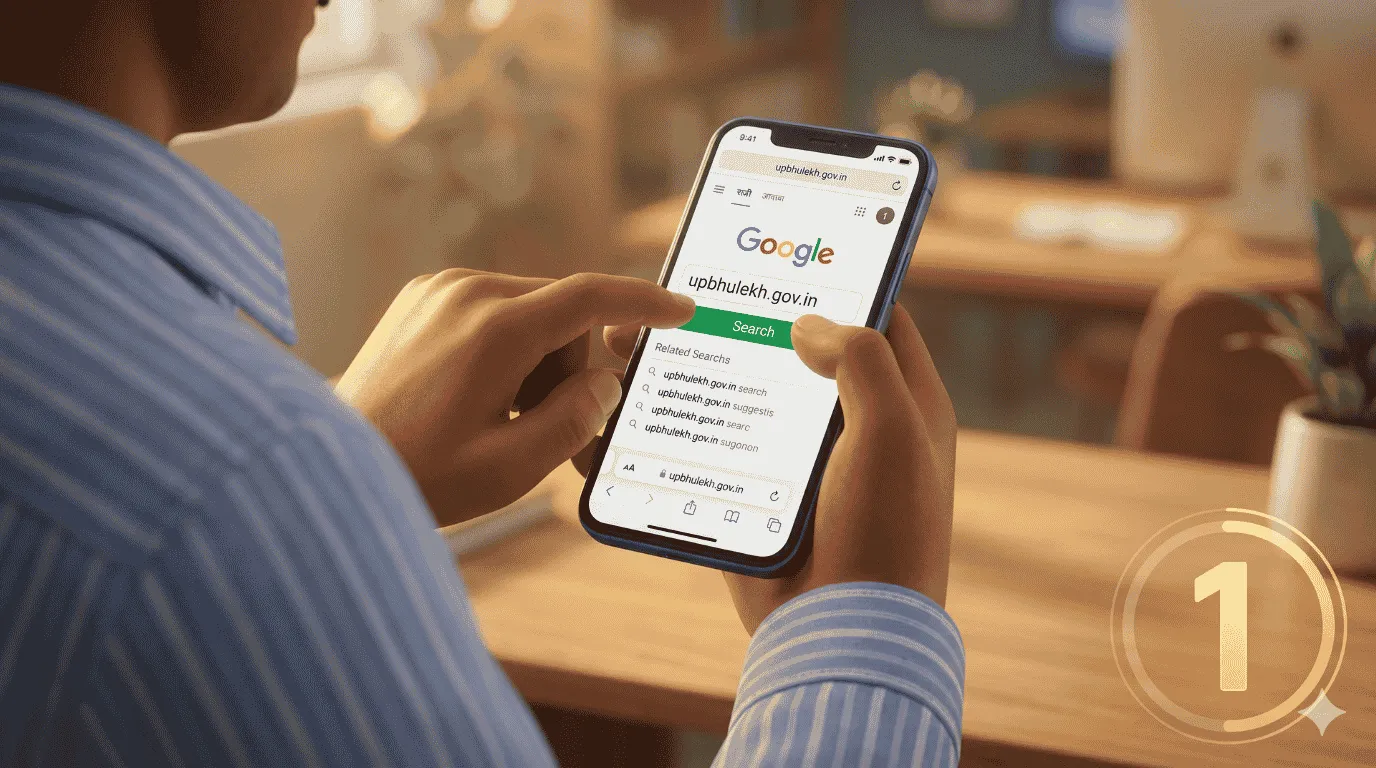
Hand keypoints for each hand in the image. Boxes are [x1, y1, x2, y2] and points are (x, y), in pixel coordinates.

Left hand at [336, 270, 694, 526]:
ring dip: (538, 363)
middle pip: (563, 314)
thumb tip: (606, 386)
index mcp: (494, 329)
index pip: (590, 296)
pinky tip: (481, 399)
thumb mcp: (510, 467)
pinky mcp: (423, 297)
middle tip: (555, 432)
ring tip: (504, 422)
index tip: (681, 310)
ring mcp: (440, 290)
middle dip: (573, 370)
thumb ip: (574, 422)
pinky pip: (495, 312)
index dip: (643, 303)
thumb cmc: (419, 473)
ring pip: (531, 313)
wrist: (333, 461)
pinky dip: (508, 350)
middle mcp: (466, 292)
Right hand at [611, 307, 955, 632]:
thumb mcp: (890, 431)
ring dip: (709, 368)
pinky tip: (648, 399)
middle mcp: (856, 428)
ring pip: (753, 396)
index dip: (840, 282)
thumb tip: (808, 323)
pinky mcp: (760, 497)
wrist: (840, 635)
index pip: (878, 319)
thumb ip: (861, 360)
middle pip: (803, 354)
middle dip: (753, 321)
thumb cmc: (884, 533)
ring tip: (652, 337)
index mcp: (904, 404)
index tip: (790, 250)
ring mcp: (805, 464)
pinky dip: (689, 423)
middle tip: (699, 288)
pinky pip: (721, 447)